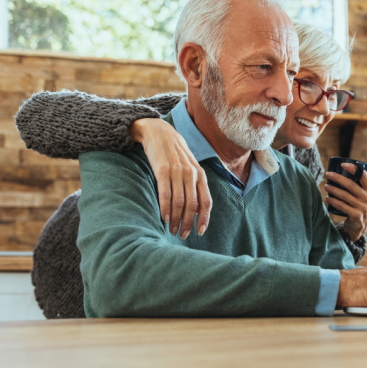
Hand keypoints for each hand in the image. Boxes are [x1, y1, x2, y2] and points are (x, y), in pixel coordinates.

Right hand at [129, 118, 211, 238]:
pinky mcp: (162, 170)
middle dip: (188, 223)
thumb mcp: (190, 168)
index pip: (206, 201)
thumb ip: (194, 185)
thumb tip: (196, 210)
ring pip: (179, 202)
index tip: (199, 232)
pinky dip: (166, 208)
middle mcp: (191, 174)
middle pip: (193, 205)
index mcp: (200, 175)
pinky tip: (164, 218)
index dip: (204, 218)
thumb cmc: (176, 154)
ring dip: (176, 219)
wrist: (160, 133)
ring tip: (172, 229)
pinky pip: (165, 193)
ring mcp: (177, 172)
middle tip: (183, 235)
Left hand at [324, 161, 366, 241]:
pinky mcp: (356, 216)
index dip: (353, 168)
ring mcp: (363, 208)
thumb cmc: (363, 203)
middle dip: (338, 178)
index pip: (363, 175)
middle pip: (351, 185)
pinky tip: (327, 198)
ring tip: (326, 186)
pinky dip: (334, 201)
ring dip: (333, 190)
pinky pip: (342, 206)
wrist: (360, 225)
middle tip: (328, 174)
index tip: (342, 164)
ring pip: (345, 196)